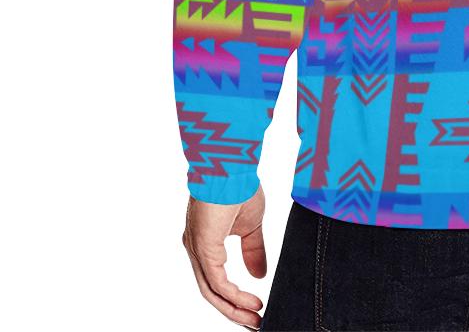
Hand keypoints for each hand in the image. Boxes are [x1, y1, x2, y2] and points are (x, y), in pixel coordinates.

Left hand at [181, 184, 267, 328]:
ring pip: (212, 291)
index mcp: (205, 242)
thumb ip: (253, 250)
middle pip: (211, 291)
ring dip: (234, 308)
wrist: (233, 166)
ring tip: (255, 318)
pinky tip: (251, 301)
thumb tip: (259, 275)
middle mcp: (196, 249)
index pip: (215, 279)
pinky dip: (234, 296)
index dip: (234, 298)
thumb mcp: (251, 225)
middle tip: (254, 322)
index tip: (254, 308)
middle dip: (233, 310)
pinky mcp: (203, 248)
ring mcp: (197, 250)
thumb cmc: (240, 186)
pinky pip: (217, 282)